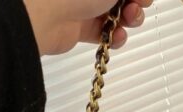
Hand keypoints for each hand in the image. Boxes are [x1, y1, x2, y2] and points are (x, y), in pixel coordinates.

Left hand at [24, 0, 152, 55]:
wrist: (43, 14)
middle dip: (137, 1)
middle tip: (138, 4)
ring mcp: (84, 3)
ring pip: (116, 14)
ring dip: (129, 19)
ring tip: (128, 20)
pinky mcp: (81, 26)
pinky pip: (106, 33)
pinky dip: (115, 37)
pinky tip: (117, 35)